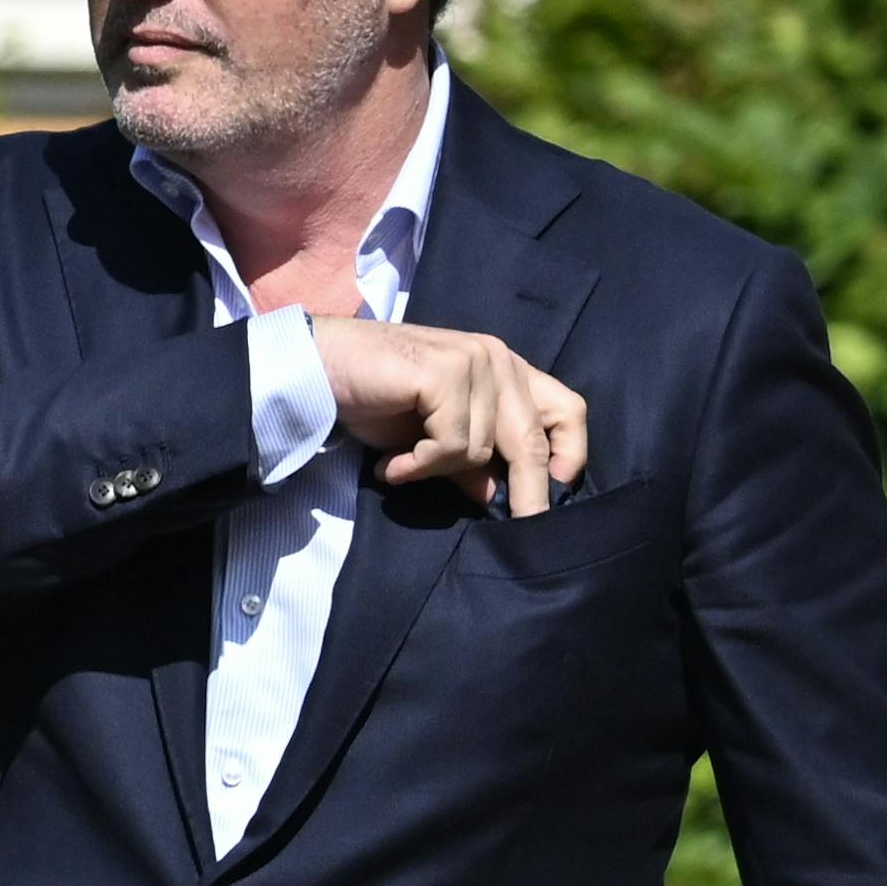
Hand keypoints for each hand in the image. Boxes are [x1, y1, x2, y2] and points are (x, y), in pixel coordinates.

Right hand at [322, 315, 587, 513]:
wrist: (315, 366)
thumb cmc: (371, 398)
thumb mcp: (430, 437)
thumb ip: (469, 459)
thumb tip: (496, 497)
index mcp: (504, 369)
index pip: (566, 410)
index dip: (570, 453)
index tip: (557, 492)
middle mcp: (497, 359)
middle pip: (531, 437)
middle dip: (527, 490)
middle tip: (521, 526)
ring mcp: (474, 361)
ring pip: (481, 448)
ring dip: (436, 470)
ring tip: (400, 468)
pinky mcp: (446, 373)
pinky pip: (450, 444)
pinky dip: (418, 464)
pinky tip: (391, 465)